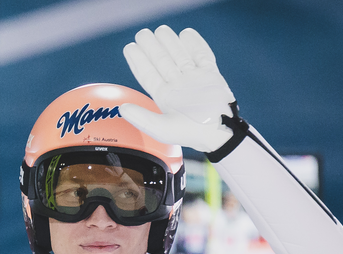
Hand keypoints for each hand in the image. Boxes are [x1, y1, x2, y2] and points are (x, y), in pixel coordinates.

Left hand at [121, 26, 236, 151]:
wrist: (220, 132)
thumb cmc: (191, 133)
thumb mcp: (162, 129)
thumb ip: (142, 119)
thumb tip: (122, 108)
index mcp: (164, 96)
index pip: (147, 74)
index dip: (138, 61)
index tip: (130, 47)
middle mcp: (177, 85)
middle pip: (162, 61)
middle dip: (152, 47)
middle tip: (143, 33)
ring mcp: (194, 78)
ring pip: (180, 55)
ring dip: (170, 42)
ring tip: (161, 30)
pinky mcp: (211, 74)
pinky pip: (202, 55)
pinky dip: (195, 44)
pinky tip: (186, 34)